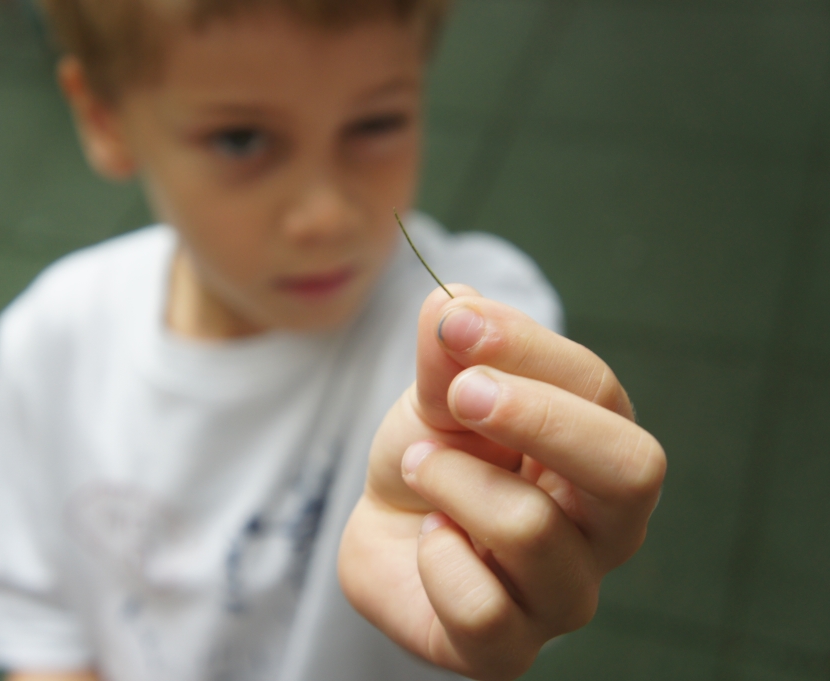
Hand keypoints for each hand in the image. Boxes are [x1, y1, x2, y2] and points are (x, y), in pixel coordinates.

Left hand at [338, 286, 665, 679]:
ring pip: (531, 530)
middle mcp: (606, 528)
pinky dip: (434, 557)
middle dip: (535, 418)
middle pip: (631, 470)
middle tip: (459, 395)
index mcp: (601, 450)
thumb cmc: (435, 453)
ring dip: (450, 481)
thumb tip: (451, 302)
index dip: (528, 351)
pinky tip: (427, 539)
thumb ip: (450, 351)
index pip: (601, 393)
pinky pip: (481, 606)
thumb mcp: (437, 393)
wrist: (386, 528)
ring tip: (420, 468)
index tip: (456, 325)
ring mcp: (565, 595)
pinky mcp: (509, 650)